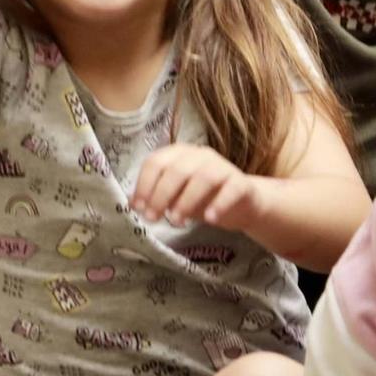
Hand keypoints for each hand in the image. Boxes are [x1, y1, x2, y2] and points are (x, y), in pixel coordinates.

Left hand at [132, 144, 264, 233]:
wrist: (243, 203)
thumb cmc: (204, 198)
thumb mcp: (176, 197)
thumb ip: (156, 196)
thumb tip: (132, 203)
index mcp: (179, 154)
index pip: (156, 162)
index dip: (144, 184)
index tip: (138, 207)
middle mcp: (199, 155)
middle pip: (176, 170)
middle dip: (161, 195)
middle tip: (152, 218)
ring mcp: (222, 166)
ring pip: (202, 178)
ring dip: (186, 200)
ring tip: (177, 222)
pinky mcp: (241, 182)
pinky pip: (230, 189)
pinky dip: (219, 204)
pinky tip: (209, 219)